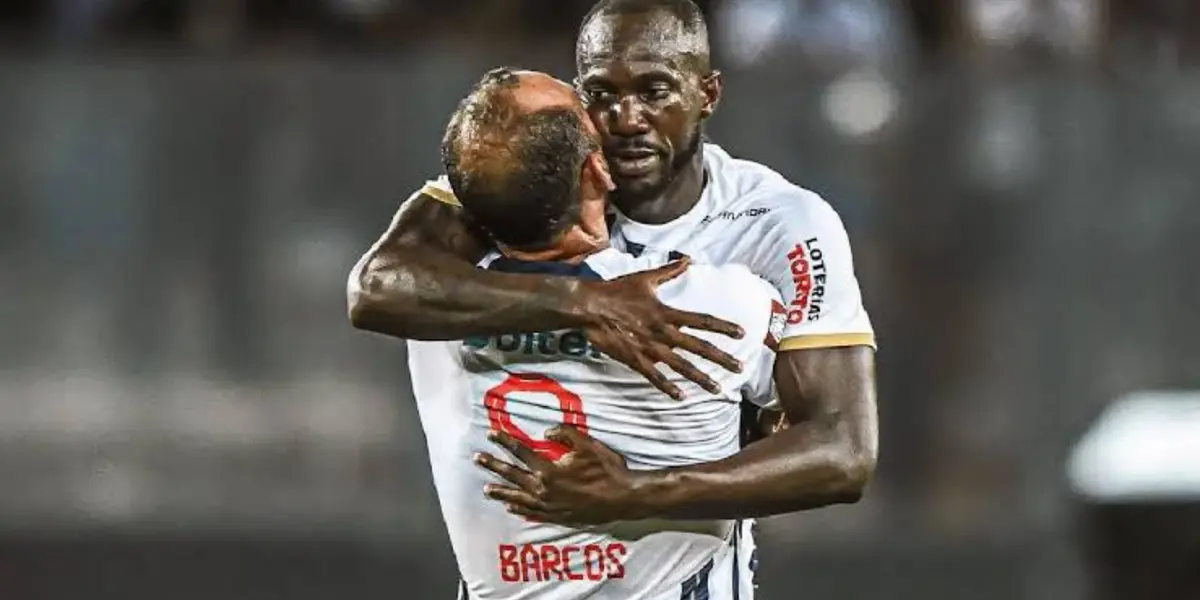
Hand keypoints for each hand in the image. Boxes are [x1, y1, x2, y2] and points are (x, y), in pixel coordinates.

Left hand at [475, 427, 643, 524]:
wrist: (623, 498)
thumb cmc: (606, 469)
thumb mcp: (587, 444)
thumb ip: (564, 434)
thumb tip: (545, 431)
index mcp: (548, 471)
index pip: (521, 452)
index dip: (505, 442)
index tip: (491, 434)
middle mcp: (543, 490)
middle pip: (513, 476)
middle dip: (494, 466)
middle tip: (478, 459)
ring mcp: (549, 506)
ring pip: (519, 498)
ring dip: (502, 492)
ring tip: (487, 489)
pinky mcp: (558, 516)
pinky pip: (532, 513)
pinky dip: (520, 509)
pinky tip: (511, 507)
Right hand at [579, 259, 743, 398]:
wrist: (590, 306)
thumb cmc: (617, 290)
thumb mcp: (646, 278)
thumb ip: (670, 271)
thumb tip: (688, 259)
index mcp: (667, 312)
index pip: (702, 320)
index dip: (723, 327)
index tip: (742, 333)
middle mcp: (662, 332)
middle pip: (698, 347)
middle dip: (721, 358)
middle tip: (740, 367)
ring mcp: (650, 347)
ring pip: (681, 366)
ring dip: (700, 378)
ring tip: (718, 389)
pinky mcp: (635, 359)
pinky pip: (654, 376)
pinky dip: (667, 387)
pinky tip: (680, 397)